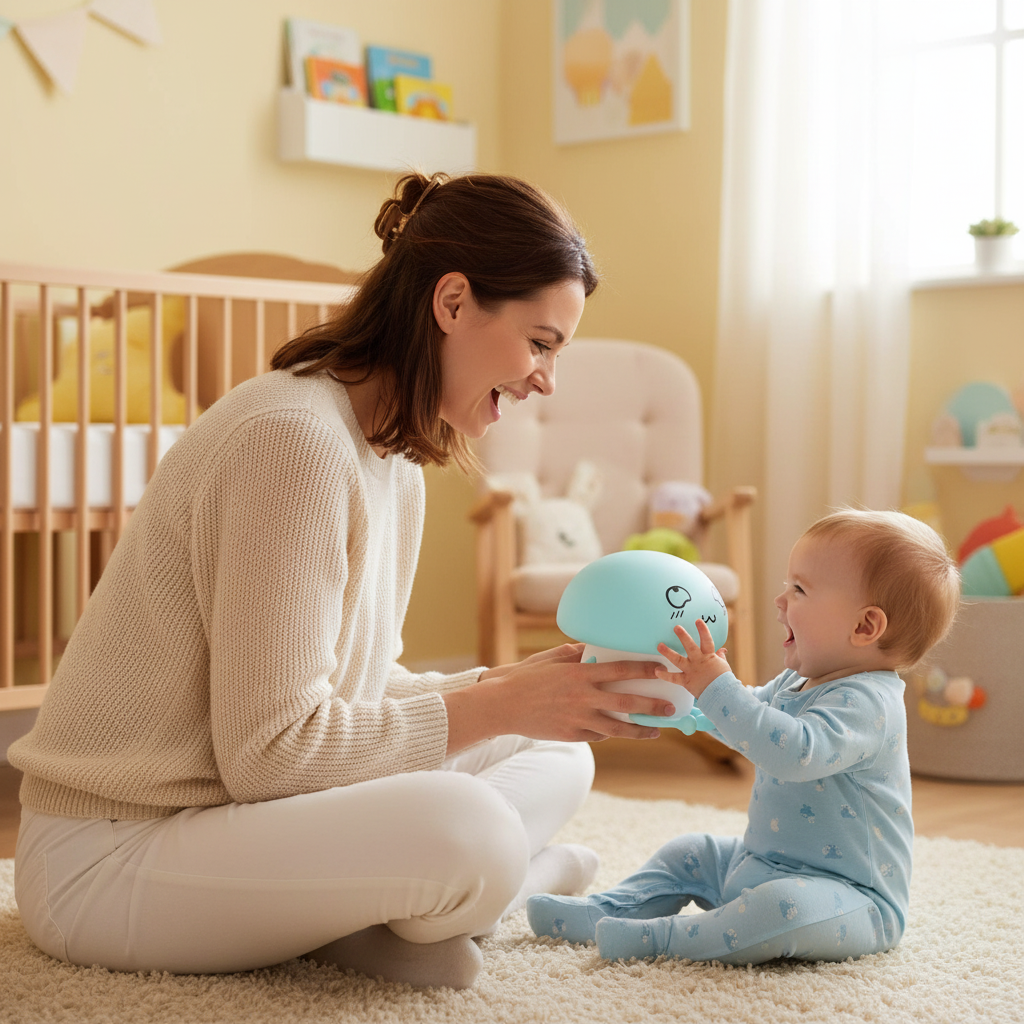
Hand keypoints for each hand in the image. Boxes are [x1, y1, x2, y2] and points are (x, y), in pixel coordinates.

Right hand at [445, 643, 676, 753]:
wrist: (502, 704)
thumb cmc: (527, 677)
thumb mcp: (552, 658)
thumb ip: (577, 654)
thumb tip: (596, 650)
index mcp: (580, 674)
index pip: (620, 670)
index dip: (644, 669)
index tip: (662, 668)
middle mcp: (583, 697)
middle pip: (626, 702)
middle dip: (652, 705)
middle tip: (670, 708)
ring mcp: (577, 718)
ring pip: (617, 728)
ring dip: (640, 730)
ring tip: (656, 731)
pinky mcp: (570, 735)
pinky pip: (596, 735)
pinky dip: (608, 733)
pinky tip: (620, 732)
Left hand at [655, 620, 731, 699]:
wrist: (722, 697)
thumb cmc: (724, 681)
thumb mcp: (724, 666)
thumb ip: (720, 657)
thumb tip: (722, 650)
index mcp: (709, 657)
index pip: (707, 640)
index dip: (703, 630)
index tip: (697, 620)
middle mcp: (699, 662)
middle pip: (690, 647)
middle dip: (683, 636)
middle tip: (676, 627)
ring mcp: (692, 671)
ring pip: (679, 660)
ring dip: (668, 652)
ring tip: (659, 645)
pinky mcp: (686, 682)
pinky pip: (674, 678)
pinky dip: (665, 675)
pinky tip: (656, 671)